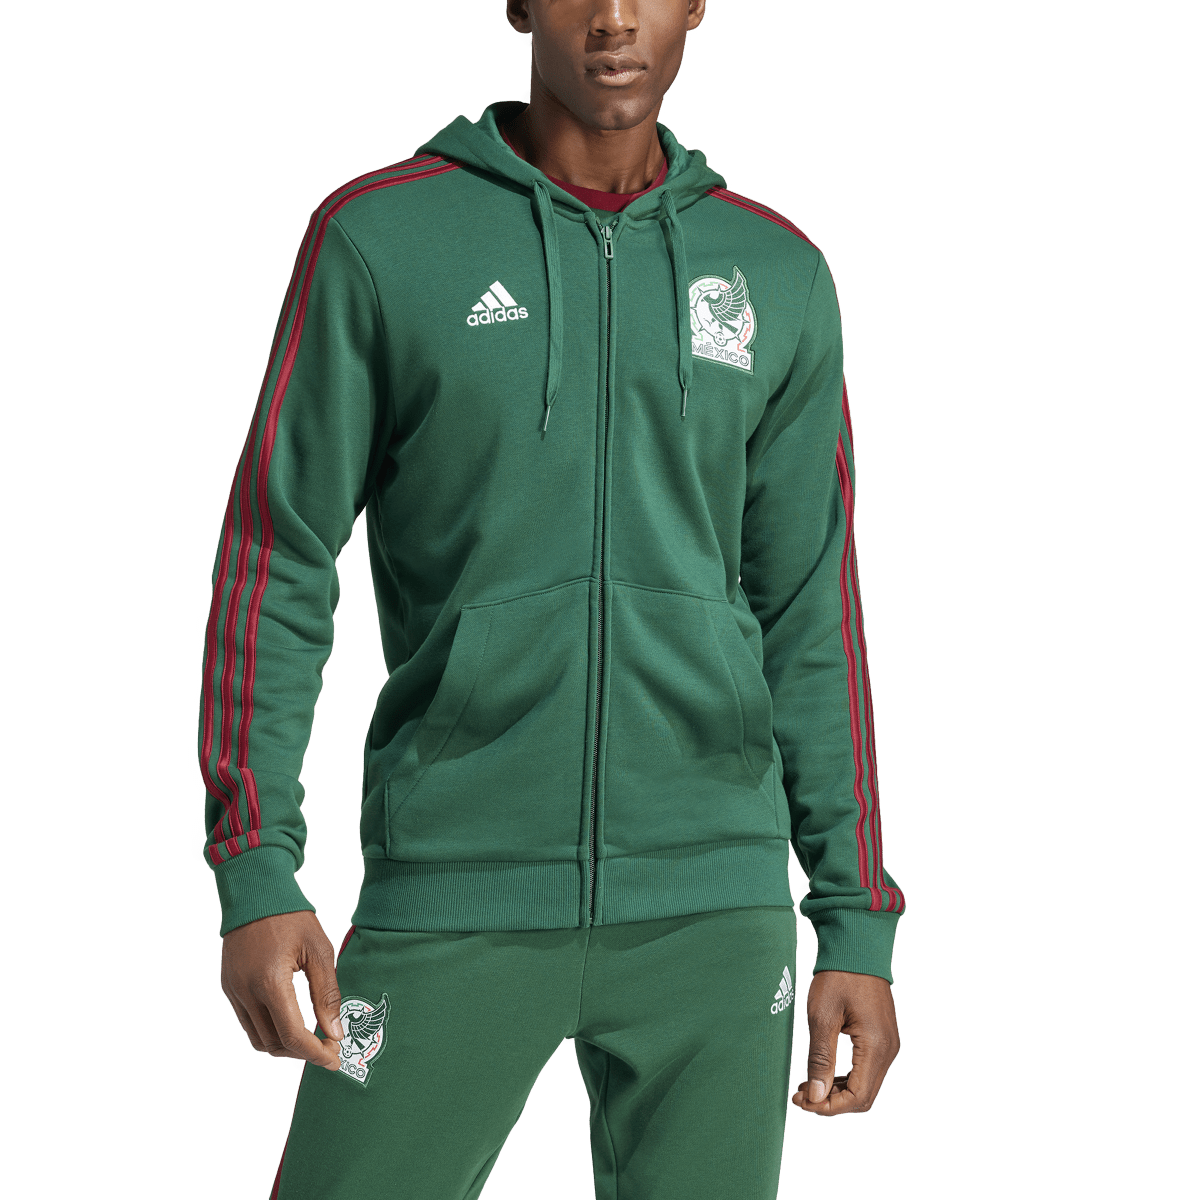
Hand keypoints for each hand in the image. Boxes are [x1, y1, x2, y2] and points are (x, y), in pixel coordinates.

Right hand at [220, 911, 344, 1070]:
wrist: (256, 891)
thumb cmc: (292, 917)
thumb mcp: (319, 951)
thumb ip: (327, 994)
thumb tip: (335, 1033)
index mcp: (270, 982)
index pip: (293, 1035)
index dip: (315, 1053)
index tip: (335, 1058)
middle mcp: (246, 992)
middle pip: (274, 1044)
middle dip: (302, 1052)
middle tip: (328, 1047)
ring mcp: (233, 991)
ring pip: (258, 1039)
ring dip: (284, 1045)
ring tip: (311, 1038)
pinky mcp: (229, 986)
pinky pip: (248, 1022)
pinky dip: (269, 1030)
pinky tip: (290, 1021)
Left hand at [791, 969, 898, 1114]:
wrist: (857, 946)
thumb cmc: (838, 976)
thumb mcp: (822, 1016)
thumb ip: (821, 1058)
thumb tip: (817, 1097)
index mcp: (876, 1047)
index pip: (857, 1097)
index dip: (829, 1106)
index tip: (802, 1100)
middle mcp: (889, 1050)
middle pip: (863, 1096)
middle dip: (832, 1102)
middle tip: (801, 1094)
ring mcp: (889, 1044)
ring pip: (866, 1085)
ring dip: (838, 1091)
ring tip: (808, 1084)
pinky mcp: (883, 1038)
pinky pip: (867, 1070)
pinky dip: (846, 1077)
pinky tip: (824, 1071)